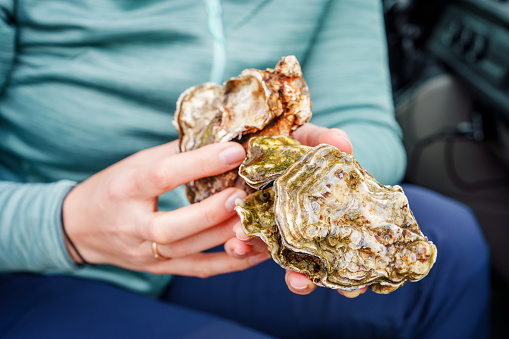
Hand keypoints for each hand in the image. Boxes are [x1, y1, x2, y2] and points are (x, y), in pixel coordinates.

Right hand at [62, 141, 269, 276]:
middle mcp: (131, 225)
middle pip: (172, 227)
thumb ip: (175, 152)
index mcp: (125, 189)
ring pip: (186, 251)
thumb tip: (219, 136)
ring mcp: (142, 252)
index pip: (162, 176)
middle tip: (242, 195)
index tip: (234, 151)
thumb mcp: (135, 163)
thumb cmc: (112, 188)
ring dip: (225, 237)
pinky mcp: (156, 268)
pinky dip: (229, 263)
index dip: (199, 163)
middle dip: (210, 213)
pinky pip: (197, 269)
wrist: (78, 227)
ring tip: (255, 220)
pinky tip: (255, 253)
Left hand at [227, 123, 366, 296]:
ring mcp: (277, 230)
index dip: (351, 274)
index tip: (353, 289)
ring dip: (261, 260)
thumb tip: (344, 144)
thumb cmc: (296, 143)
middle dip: (304, 279)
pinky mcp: (252, 224)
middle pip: (310, 265)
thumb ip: (326, 141)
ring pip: (275, 256)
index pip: (346, 252)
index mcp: (329, 216)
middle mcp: (305, 230)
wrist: (261, 137)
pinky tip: (235, 242)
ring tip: (254, 253)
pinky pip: (247, 242)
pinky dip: (241, 245)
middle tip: (299, 282)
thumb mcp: (312, 139)